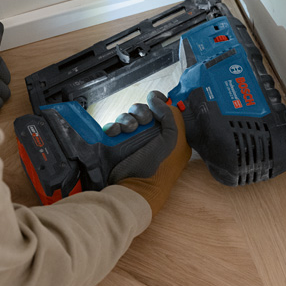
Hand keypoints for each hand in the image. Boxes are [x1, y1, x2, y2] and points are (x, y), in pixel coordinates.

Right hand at [108, 92, 191, 216]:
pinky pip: (113, 127)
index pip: (164, 111)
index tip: (154, 98)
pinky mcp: (116, 145)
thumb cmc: (158, 167)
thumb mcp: (172, 140)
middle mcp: (151, 137)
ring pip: (127, 117)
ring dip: (126, 119)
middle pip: (144, 111)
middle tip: (142, 121)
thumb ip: (170, 116)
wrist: (132, 188)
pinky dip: (113, 128)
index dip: (158, 102)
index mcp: (169, 136)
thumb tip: (156, 98)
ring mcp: (132, 141)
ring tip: (127, 130)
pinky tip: (115, 134)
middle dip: (141, 112)